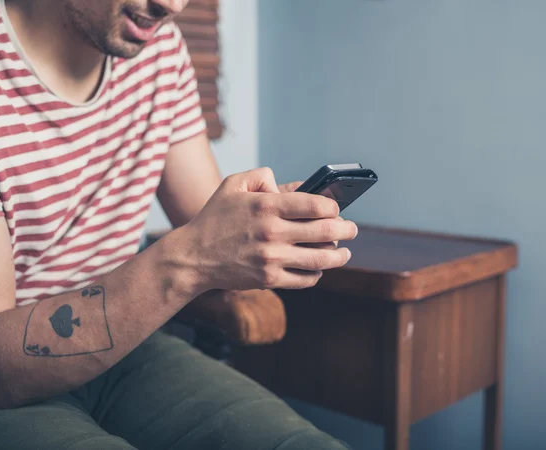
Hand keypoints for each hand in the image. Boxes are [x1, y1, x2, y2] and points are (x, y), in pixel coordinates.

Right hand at [180, 168, 357, 291]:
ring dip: (339, 255)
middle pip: (326, 232)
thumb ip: (264, 178)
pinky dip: (317, 274)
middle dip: (346, 230)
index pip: (316, 206)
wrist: (193, 257)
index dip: (334, 207)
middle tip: (352, 229)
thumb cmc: (214, 217)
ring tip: (345, 252)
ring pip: (320, 259)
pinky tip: (319, 268)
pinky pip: (304, 279)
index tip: (337, 208)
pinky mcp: (268, 279)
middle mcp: (272, 232)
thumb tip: (297, 187)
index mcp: (266, 206)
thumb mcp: (233, 185)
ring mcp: (271, 258)